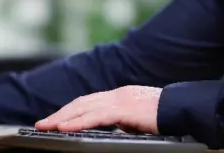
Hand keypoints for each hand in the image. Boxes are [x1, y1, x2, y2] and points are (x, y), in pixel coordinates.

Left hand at [36, 86, 161, 133]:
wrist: (182, 109)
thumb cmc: (164, 117)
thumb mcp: (138, 120)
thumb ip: (123, 121)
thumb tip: (115, 129)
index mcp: (119, 95)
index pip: (88, 101)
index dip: (70, 110)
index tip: (55, 119)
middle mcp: (116, 94)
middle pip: (81, 102)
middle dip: (60, 113)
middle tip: (41, 124)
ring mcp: (119, 99)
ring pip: (83, 107)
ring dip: (62, 117)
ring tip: (46, 126)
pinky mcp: (124, 109)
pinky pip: (95, 116)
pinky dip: (77, 122)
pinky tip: (65, 128)